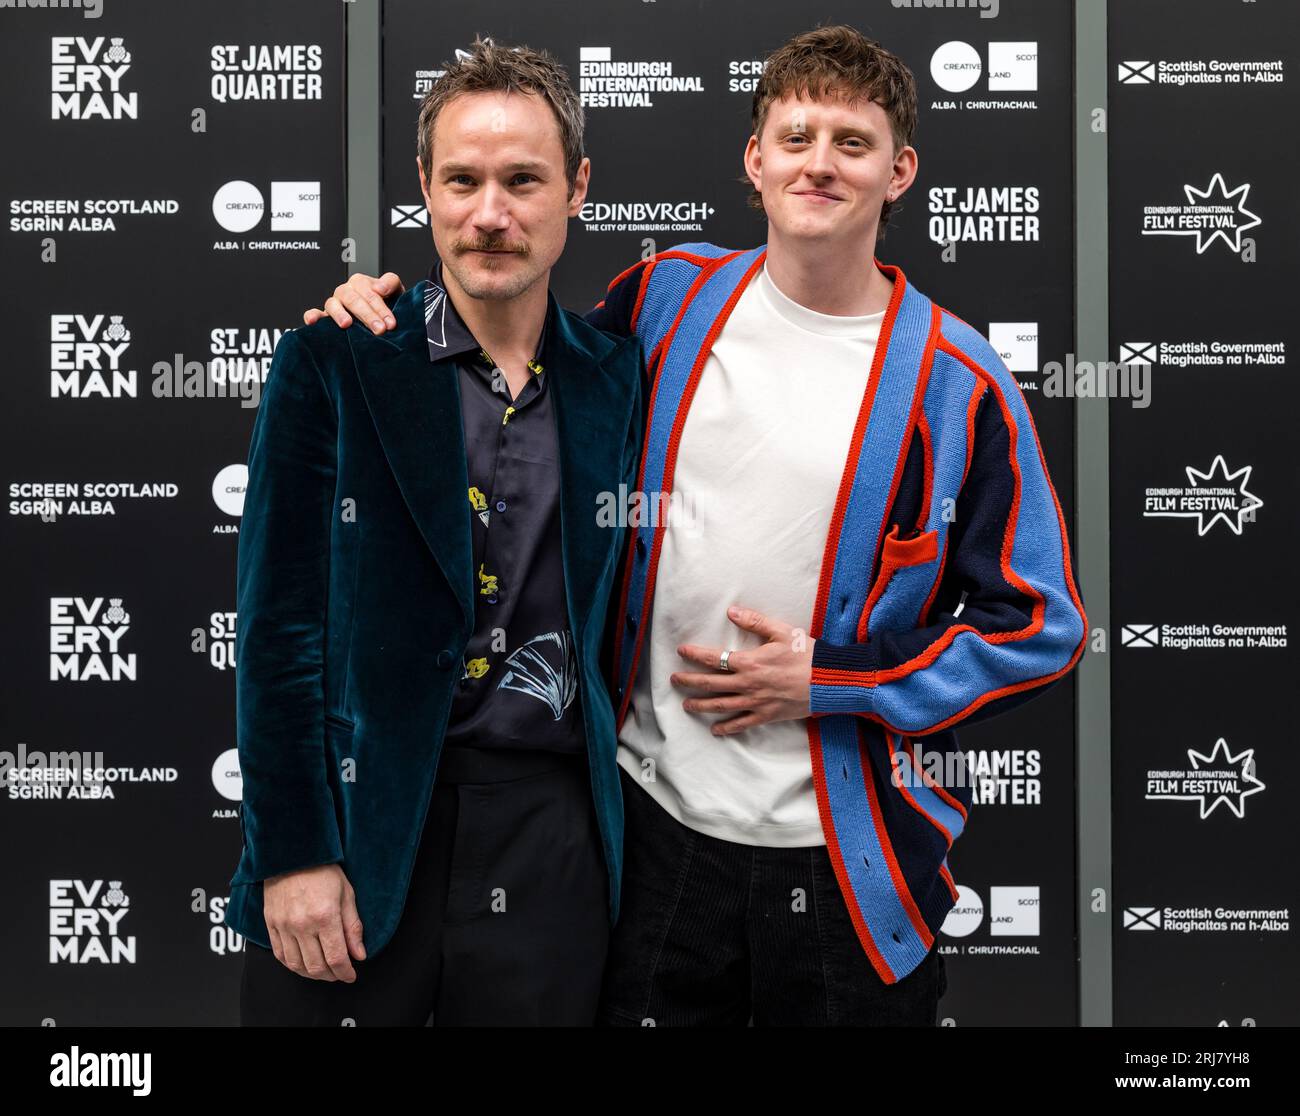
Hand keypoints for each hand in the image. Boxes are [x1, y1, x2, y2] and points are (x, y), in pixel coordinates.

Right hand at [262, 863, 365, 980]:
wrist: (292, 854)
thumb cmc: (322, 870)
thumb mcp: (347, 894)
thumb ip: (353, 927)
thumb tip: (359, 954)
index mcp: (325, 916)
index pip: (336, 958)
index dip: (345, 972)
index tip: (351, 975)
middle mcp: (302, 925)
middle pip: (316, 967)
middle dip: (331, 976)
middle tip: (339, 973)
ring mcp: (284, 926)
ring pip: (297, 965)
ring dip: (312, 974)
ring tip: (323, 971)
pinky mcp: (271, 925)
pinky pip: (280, 955)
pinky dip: (293, 965)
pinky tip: (303, 963)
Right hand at [303, 272, 404, 333]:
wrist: (384, 317)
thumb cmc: (388, 304)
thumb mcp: (395, 291)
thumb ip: (390, 282)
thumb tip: (380, 288)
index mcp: (361, 283)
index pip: (369, 293)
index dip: (381, 308)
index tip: (390, 323)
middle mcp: (346, 291)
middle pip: (353, 299)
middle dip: (367, 315)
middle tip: (379, 329)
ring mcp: (335, 304)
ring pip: (333, 304)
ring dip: (340, 314)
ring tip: (347, 324)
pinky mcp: (326, 317)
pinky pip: (314, 313)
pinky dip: (312, 316)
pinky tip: (312, 322)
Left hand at [670, 605, 814, 735]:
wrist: (829, 681)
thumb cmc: (808, 654)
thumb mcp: (782, 631)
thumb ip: (755, 621)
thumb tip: (731, 612)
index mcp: (750, 662)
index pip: (714, 658)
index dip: (694, 655)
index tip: (681, 652)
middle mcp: (748, 684)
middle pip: (710, 684)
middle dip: (690, 681)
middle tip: (674, 680)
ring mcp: (756, 702)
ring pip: (721, 706)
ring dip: (701, 705)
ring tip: (686, 705)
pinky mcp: (766, 716)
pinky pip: (742, 724)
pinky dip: (727, 728)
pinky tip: (715, 730)